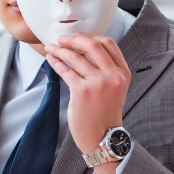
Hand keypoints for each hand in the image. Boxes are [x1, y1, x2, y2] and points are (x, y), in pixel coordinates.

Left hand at [45, 33, 130, 168]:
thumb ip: (107, 69)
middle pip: (92, 45)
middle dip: (73, 39)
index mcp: (122, 73)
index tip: (78, 36)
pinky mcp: (82, 91)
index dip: (90, 36)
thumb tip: (84, 49)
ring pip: (75, 57)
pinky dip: (56, 62)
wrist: (102, 136)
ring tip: (51, 48)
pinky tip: (51, 59)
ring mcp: (98, 83)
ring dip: (60, 50)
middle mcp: (112, 76)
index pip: (108, 43)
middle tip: (62, 39)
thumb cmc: (105, 113)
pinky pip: (66, 70)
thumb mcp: (115, 88)